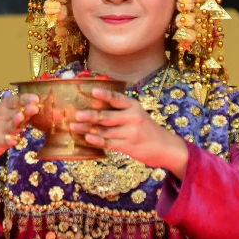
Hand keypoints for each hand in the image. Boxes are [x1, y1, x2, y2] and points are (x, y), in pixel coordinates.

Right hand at [0, 92, 39, 214]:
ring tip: (21, 117)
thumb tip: (39, 104)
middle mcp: (3, 116)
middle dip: (26, 110)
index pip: (16, 100)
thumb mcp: (5, 114)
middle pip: (16, 112)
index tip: (36, 98)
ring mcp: (0, 129)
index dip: (26, 98)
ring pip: (11, 125)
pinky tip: (13, 140)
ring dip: (16, 121)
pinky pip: (4, 140)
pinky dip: (8, 140)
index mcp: (5, 107)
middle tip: (35, 107)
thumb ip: (21, 110)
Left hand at [69, 87, 188, 177]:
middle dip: (90, 115)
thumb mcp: (137, 113)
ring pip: (105, 131)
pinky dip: (97, 141)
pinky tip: (87, 138)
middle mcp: (133, 118)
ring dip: (87, 129)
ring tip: (74, 127)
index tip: (93, 91)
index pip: (117, 99)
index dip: (105, 95)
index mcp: (134, 106)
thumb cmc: (146, 128)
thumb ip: (120, 109)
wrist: (164, 147)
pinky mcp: (128, 146)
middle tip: (76, 114)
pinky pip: (109, 143)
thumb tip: (94, 105)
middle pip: (107, 116)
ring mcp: (131, 133)